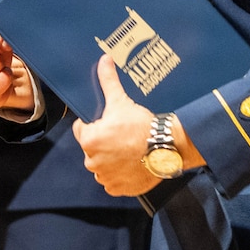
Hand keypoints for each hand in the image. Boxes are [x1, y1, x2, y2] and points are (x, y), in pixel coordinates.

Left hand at [71, 56, 161, 195]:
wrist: (166, 149)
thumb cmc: (142, 126)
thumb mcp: (122, 101)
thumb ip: (108, 81)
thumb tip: (103, 60)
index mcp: (89, 140)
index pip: (82, 130)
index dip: (95, 125)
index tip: (110, 123)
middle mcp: (93, 162)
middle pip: (92, 148)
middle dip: (103, 142)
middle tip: (122, 135)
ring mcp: (105, 177)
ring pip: (102, 165)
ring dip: (111, 159)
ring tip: (129, 149)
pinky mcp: (118, 189)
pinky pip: (113, 181)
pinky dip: (120, 175)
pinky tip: (132, 164)